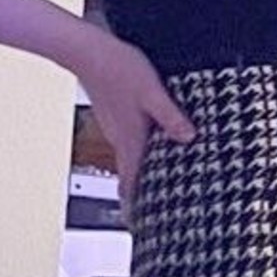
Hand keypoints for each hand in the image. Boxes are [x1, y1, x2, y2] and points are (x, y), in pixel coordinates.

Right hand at [73, 27, 195, 223]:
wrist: (87, 50)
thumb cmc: (118, 69)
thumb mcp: (152, 92)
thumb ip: (170, 117)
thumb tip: (190, 138)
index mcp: (130, 140)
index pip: (131, 184)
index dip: (134, 207)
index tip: (138, 226)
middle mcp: (121, 139)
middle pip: (132, 176)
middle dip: (143, 194)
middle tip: (157, 209)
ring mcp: (116, 128)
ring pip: (132, 159)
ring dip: (144, 172)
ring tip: (162, 181)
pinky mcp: (116, 115)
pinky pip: (131, 141)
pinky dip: (142, 151)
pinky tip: (155, 143)